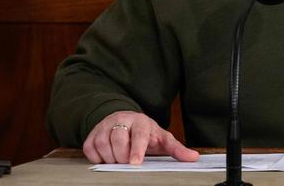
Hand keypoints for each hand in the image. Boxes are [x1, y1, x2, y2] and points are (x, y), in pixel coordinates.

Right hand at [82, 111, 198, 164]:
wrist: (126, 120)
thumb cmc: (147, 133)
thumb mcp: (162, 139)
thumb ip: (176, 149)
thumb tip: (194, 157)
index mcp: (141, 121)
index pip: (139, 135)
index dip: (136, 149)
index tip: (135, 163)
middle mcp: (122, 120)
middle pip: (118, 139)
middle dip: (122, 156)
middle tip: (127, 164)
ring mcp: (105, 125)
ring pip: (102, 144)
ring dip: (109, 158)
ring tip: (118, 160)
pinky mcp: (93, 132)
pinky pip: (89, 148)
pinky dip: (96, 157)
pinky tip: (106, 158)